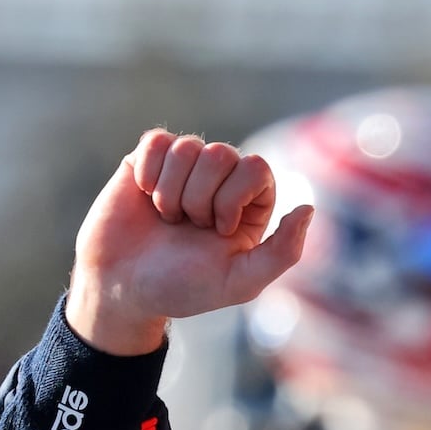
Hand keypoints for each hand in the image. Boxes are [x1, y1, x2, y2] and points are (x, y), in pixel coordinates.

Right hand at [66, 129, 314, 355]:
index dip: (233, 197)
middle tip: (188, 227)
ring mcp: (184, 168)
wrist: (122, 287)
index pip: (257, 168)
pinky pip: (155, 141)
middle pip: (221, 154)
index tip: (217, 230)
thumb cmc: (183, 288)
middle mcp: (222, 181)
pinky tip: (144, 197)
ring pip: (187, 147)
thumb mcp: (240, 281)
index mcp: (250, 205)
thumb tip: (308, 208)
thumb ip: (283, 251)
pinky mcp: (147, 160)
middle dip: (199, 197)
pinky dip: (148, 173)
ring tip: (167, 219)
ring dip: (171, 191)